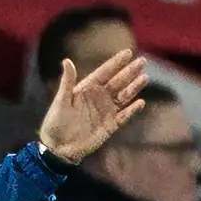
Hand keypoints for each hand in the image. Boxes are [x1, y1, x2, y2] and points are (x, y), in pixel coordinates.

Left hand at [37, 48, 148, 164]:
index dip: (116, 63)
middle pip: (118, 82)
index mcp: (87, 88)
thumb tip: (67, 60)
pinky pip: (124, 116)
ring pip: (123, 96)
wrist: (58, 148)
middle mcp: (99, 97)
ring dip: (134, 87)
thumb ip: (67, 81)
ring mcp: (105, 111)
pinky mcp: (110, 126)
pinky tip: (140, 102)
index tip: (128, 53)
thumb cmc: (56, 123)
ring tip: (144, 78)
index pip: (105, 72)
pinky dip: (132, 110)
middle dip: (130, 72)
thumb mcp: (61, 101)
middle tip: (143, 61)